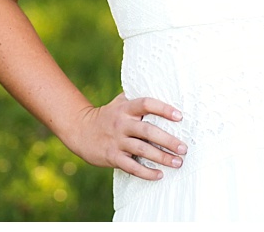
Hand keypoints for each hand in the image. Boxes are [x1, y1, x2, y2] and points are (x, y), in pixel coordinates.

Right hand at [60, 93, 187, 179]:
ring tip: (178, 162)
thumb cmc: (108, 115)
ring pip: (142, 150)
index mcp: (125, 108)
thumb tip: (164, 87)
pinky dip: (146, 172)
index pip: (146, 104)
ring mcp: (116, 141)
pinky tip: (159, 175)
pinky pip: (131, 166)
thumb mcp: (120, 102)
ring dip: (161, 157)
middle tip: (184, 148)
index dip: (163, 109)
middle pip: (148, 131)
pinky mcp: (112, 156)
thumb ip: (137, 97)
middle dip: (168, 140)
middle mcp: (121, 123)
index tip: (179, 117)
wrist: (80, 130)